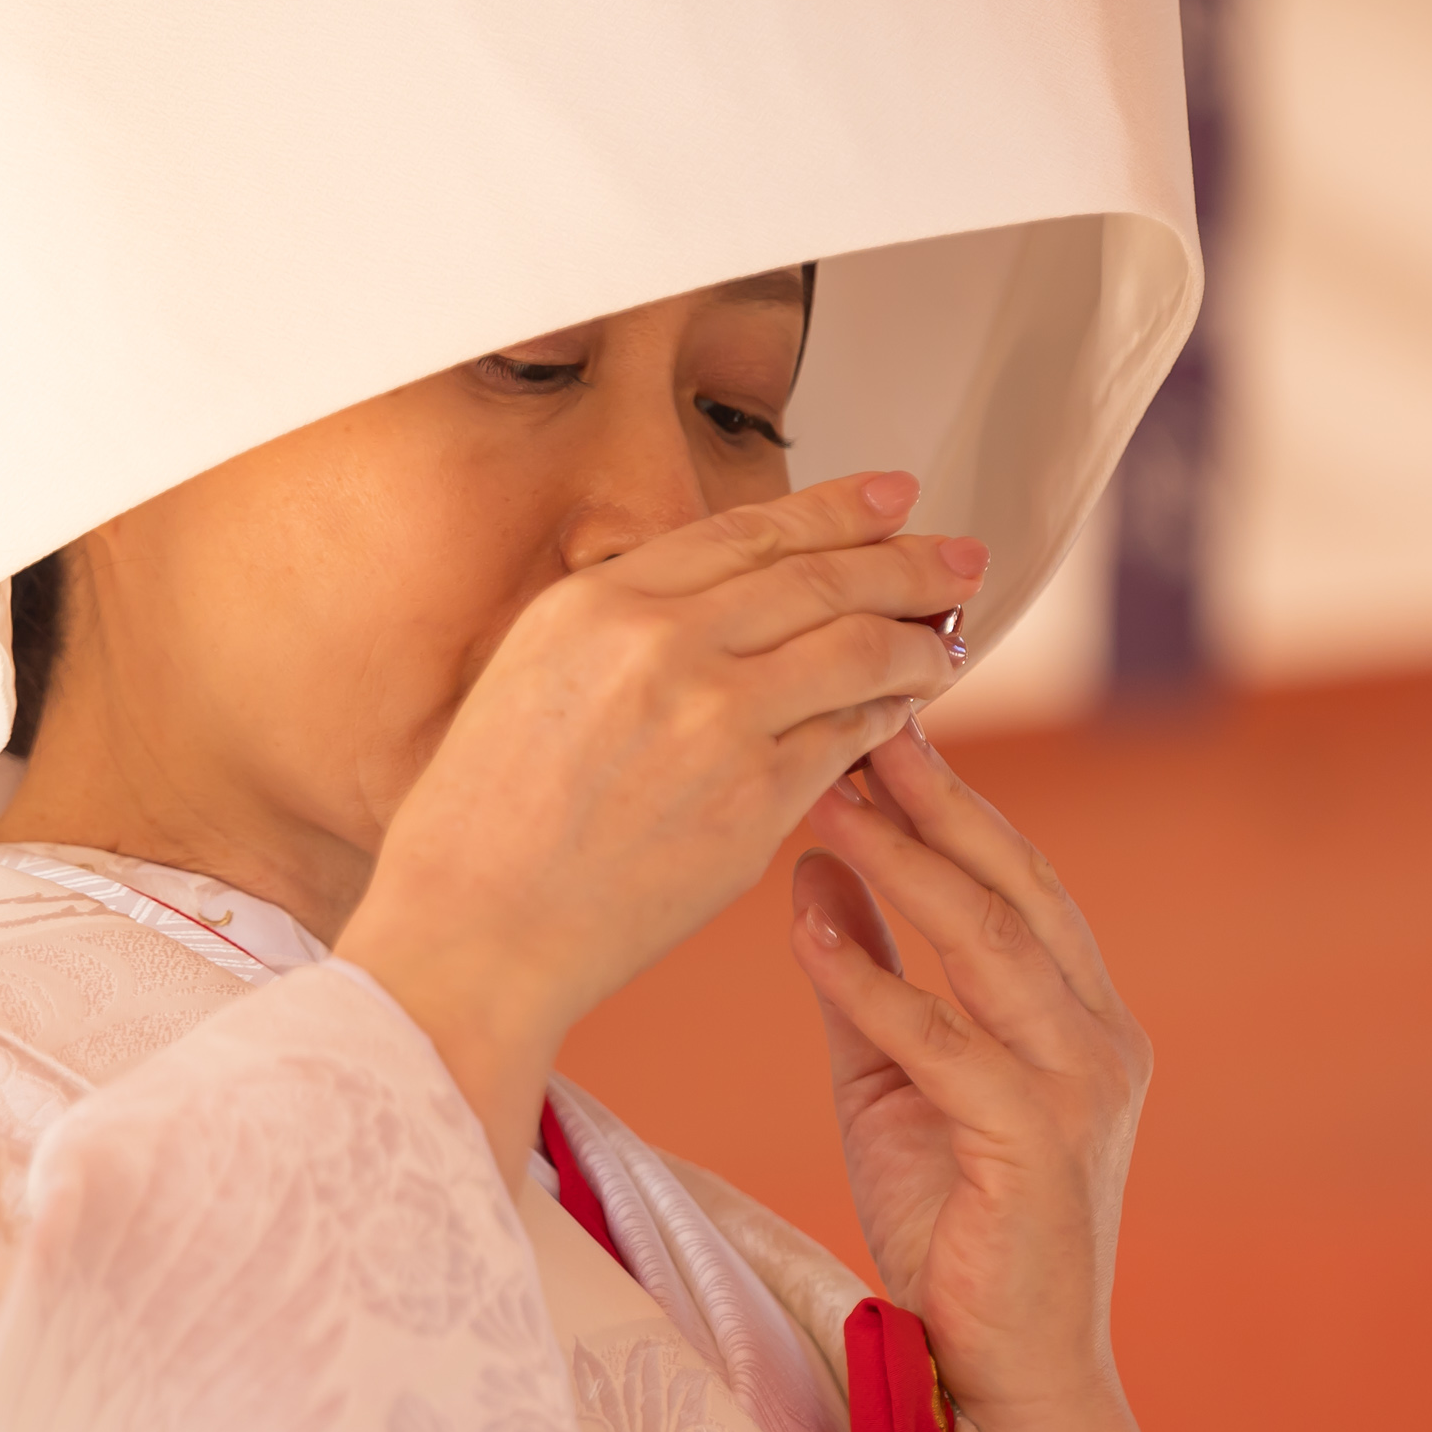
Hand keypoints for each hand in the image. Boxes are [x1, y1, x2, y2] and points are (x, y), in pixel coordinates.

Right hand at [336, 471, 982, 1173]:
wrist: (472, 933)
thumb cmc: (482, 825)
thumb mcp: (526, 678)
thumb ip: (621, 629)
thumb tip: (721, 605)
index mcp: (596, 604)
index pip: (747, 531)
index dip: (834, 509)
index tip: (889, 498)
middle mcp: (660, 643)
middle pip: (820, 576)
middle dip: (905, 559)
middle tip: (959, 557)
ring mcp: (715, 720)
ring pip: (857, 649)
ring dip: (917, 640)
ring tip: (945, 640)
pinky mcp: (754, 800)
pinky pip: (851, 738)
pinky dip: (889, 717)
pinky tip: (904, 713)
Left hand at [789, 720, 1147, 1431]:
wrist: (1005, 1368)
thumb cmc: (952, 1222)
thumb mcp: (889, 1075)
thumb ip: (863, 972)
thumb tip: (814, 860)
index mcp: (1080, 1011)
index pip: (1017, 877)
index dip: (950, 797)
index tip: (877, 718)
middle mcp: (1100, 1035)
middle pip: (1016, 886)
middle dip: (938, 798)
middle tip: (862, 714)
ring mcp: (1082, 1088)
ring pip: (991, 946)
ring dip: (904, 864)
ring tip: (827, 797)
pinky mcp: (1040, 1148)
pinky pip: (949, 1046)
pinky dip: (875, 985)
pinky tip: (808, 932)